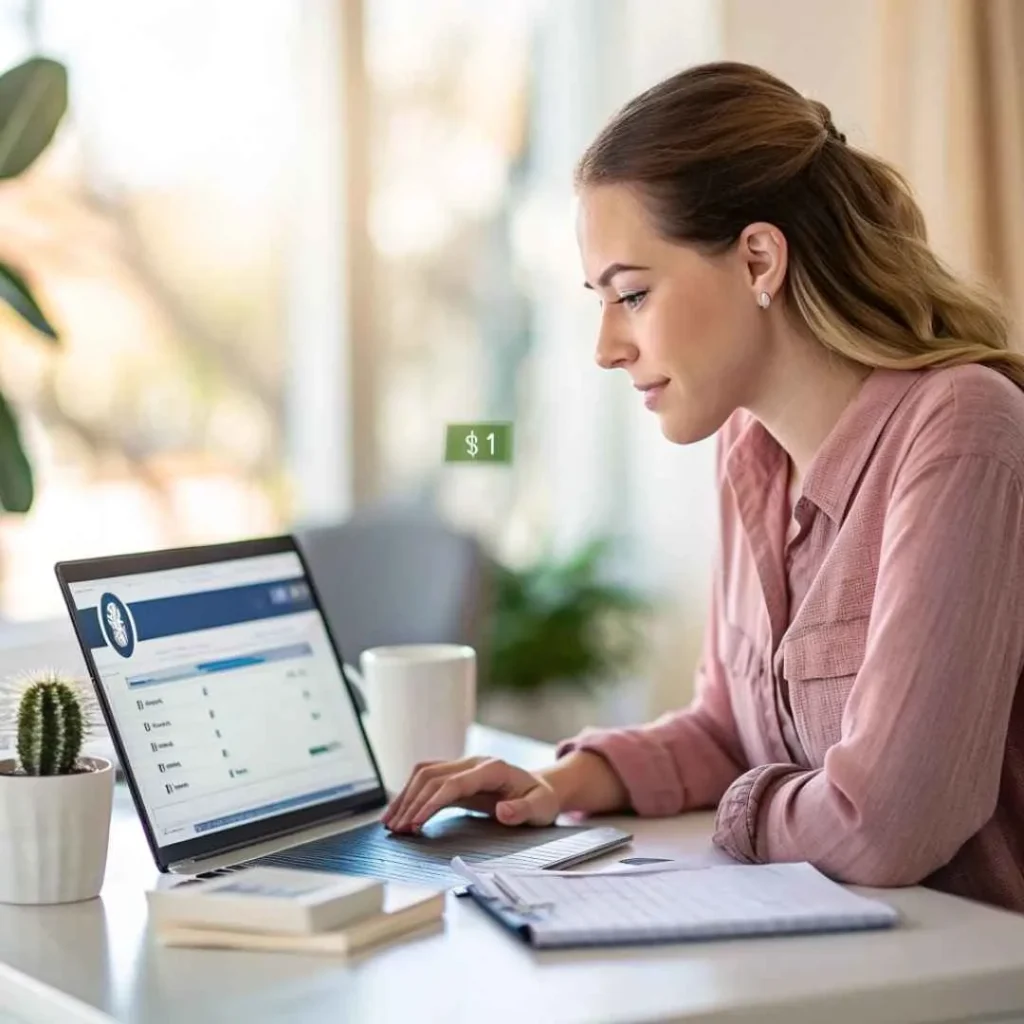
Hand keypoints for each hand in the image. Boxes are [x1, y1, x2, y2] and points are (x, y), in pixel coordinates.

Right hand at [382, 756, 560, 832]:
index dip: (431, 802)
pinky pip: (427, 779)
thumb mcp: (541, 808)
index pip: (453, 783)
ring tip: (391, 823)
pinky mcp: (456, 776)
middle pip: (432, 776)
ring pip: (424, 774)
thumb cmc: (540, 800)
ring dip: (405, 797)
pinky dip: (410, 794)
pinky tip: (401, 812)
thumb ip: (524, 810)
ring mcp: (463, 767)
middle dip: (411, 802)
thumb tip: (503, 811)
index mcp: (492, 769)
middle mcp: (473, 763)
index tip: (415, 823)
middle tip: (397, 830)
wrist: (540, 788)